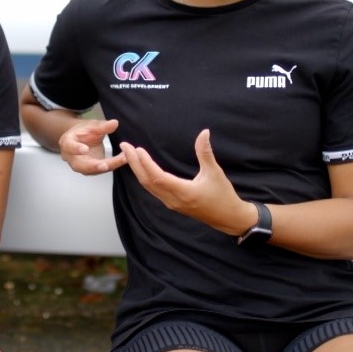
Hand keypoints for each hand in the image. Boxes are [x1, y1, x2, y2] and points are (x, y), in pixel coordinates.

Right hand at [58, 119, 126, 174]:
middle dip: (93, 166)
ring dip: (107, 166)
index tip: (85, 149)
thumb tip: (114, 123)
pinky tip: (124, 159)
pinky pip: (101, 169)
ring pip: (92, 170)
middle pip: (80, 165)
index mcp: (67, 143)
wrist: (81, 139)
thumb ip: (102, 126)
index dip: (76, 149)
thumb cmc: (84, 131)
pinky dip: (113, 164)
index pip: (69, 147)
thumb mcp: (92, 125)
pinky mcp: (90, 170)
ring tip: (122, 159)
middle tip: (105, 165)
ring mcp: (80, 166)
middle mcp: (71, 158)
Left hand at [120, 129, 253, 233]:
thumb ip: (206, 153)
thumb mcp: (215, 172)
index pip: (157, 177)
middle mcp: (173, 199)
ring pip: (148, 186)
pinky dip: (144, 177)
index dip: (146, 163)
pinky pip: (152, 190)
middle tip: (124, 146)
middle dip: (134, 163)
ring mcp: (171, 203)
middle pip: (147, 181)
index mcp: (183, 192)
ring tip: (128, 154)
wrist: (228, 218)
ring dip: (137, 169)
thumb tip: (204, 133)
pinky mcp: (172, 203)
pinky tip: (141, 167)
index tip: (137, 149)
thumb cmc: (223, 196)